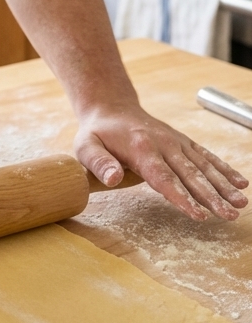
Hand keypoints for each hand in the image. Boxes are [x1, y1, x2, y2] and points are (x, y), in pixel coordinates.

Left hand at [75, 104, 248, 220]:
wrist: (111, 107)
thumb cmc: (97, 133)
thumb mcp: (86, 147)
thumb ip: (99, 163)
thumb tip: (113, 180)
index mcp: (142, 148)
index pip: (164, 178)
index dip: (182, 197)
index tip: (199, 215)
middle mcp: (164, 143)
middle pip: (190, 174)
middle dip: (211, 196)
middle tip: (229, 215)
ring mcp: (176, 142)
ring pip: (203, 166)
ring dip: (223, 186)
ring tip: (241, 204)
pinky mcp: (183, 142)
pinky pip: (206, 156)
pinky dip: (224, 169)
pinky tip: (240, 183)